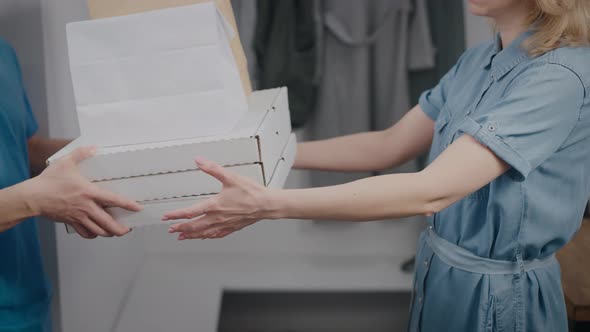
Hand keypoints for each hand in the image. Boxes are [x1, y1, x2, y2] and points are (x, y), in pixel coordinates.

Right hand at [27, 146, 141, 237]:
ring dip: (108, 233)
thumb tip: (95, 147)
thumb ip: (82, 153)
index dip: (128, 205)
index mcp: (89, 192)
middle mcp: (86, 207)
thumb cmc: (48, 180)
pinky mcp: (70, 222)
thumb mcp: (66, 162)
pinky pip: (84, 233)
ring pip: (98, 231)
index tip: (138, 208)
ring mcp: (78, 216)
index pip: (114, 200)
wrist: (32, 197)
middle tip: (128, 229)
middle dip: (120, 229)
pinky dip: (92, 235)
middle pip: (108, 223)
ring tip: (115, 232)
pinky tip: (96, 233)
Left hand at [163, 158, 276, 239]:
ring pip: (203, 233)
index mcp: (214, 205)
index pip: (190, 212)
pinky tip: (205, 237)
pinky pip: (216, 235)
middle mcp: (217, 218)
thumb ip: (213, 169)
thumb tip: (199, 161)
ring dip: (191, 235)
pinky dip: (207, 237)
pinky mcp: (232, 228)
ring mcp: (224, 224)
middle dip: (180, 227)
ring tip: (182, 236)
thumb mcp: (230, 177)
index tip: (167, 217)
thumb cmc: (251, 192)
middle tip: (171, 229)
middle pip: (194, 226)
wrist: (266, 204)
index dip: (175, 215)